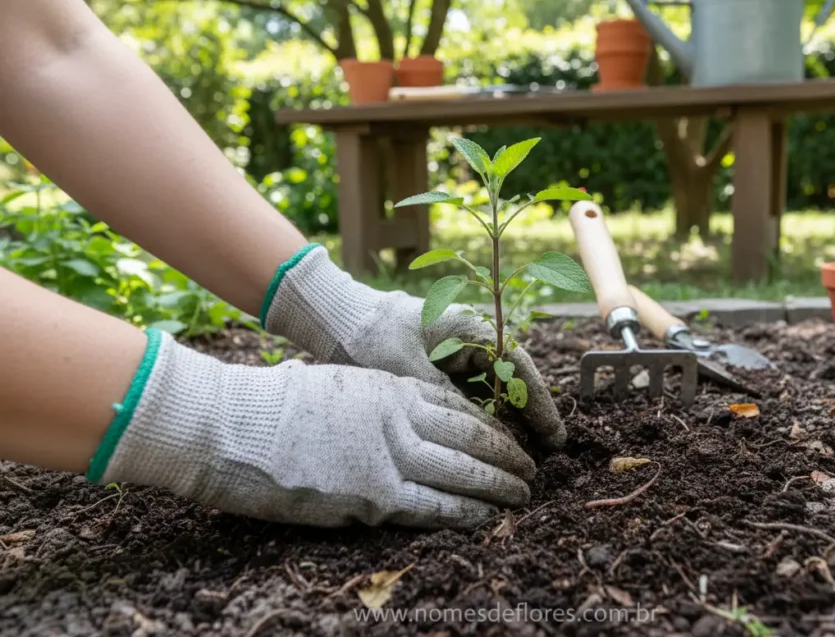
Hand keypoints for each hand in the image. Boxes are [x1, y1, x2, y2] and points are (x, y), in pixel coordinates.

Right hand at [92, 331, 534, 528]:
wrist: (233, 423)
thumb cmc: (271, 404)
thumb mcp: (334, 386)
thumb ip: (371, 402)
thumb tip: (393, 416)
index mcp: (388, 387)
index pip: (455, 406)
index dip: (487, 425)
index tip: (508, 437)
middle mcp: (398, 417)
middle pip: (470, 437)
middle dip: (506, 453)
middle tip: (532, 469)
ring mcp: (389, 455)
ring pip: (463, 471)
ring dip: (498, 485)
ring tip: (524, 495)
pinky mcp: (374, 495)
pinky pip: (434, 506)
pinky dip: (467, 512)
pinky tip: (489, 517)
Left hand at [262, 244, 565, 449]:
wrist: (332, 320)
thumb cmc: (370, 337)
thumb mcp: (410, 373)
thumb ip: (450, 402)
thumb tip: (486, 437)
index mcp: (470, 327)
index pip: (518, 367)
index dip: (539, 404)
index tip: (554, 437)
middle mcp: (470, 339)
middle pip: (511, 382)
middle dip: (528, 419)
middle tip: (545, 458)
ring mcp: (455, 355)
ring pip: (493, 393)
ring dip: (507, 424)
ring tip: (522, 461)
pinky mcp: (440, 370)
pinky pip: (471, 398)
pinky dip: (482, 421)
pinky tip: (489, 450)